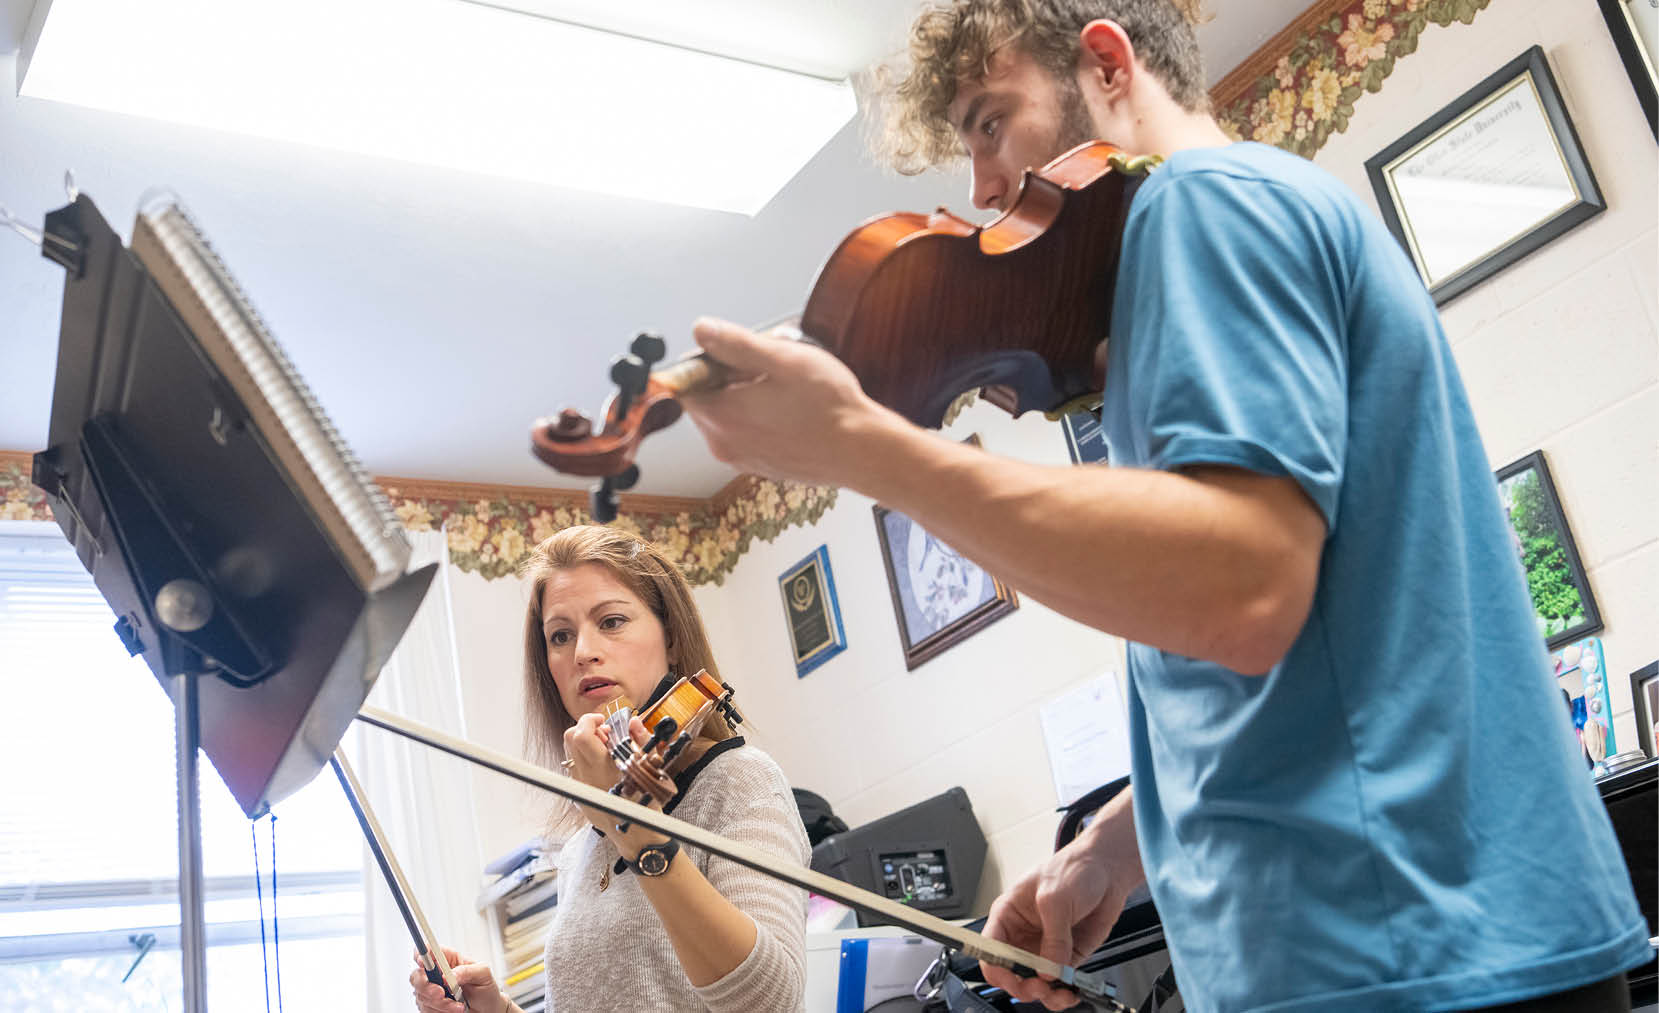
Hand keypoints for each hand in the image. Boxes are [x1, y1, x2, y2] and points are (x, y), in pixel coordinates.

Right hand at [409, 946, 508, 1012]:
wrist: (486, 1009)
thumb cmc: (485, 987)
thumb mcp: (483, 974)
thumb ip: (467, 970)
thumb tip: (450, 975)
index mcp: (447, 959)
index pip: (427, 950)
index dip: (420, 954)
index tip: (423, 963)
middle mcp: (436, 973)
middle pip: (416, 975)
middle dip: (426, 986)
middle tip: (441, 993)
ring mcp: (431, 990)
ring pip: (421, 996)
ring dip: (439, 1003)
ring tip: (459, 1006)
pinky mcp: (430, 1005)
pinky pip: (425, 1009)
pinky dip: (439, 1011)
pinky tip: (454, 1010)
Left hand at [562, 714, 668, 844]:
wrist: (637, 835)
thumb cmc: (646, 804)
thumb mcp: (650, 768)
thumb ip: (640, 740)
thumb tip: (632, 722)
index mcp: (604, 768)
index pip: (581, 735)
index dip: (589, 720)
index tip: (602, 720)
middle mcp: (586, 776)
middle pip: (570, 739)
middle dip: (585, 728)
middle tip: (605, 733)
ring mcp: (580, 786)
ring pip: (570, 753)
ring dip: (584, 743)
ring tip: (605, 749)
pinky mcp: (579, 795)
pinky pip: (574, 769)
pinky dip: (584, 759)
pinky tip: (603, 765)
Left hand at [678, 317, 902, 487]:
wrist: (861, 452)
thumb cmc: (828, 406)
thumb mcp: (783, 359)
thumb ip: (735, 344)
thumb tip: (701, 329)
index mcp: (721, 416)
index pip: (685, 384)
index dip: (706, 362)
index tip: (735, 354)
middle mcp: (723, 443)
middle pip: (706, 400)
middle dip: (728, 378)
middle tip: (770, 368)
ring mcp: (741, 459)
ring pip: (727, 417)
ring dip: (745, 398)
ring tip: (785, 390)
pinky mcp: (759, 466)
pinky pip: (746, 435)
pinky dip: (759, 419)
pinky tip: (790, 411)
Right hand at [979, 832, 1133, 1010]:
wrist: (1107, 871)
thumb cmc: (1074, 869)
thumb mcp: (1056, 897)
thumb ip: (1053, 936)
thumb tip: (1050, 969)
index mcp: (1008, 914)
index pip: (990, 948)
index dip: (997, 967)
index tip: (1013, 978)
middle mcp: (1023, 934)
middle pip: (1010, 972)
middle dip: (1023, 985)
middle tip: (1040, 986)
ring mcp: (1045, 947)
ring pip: (1034, 982)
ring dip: (1044, 994)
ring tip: (1058, 992)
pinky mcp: (1066, 956)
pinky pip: (1058, 983)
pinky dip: (1063, 993)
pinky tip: (1069, 992)